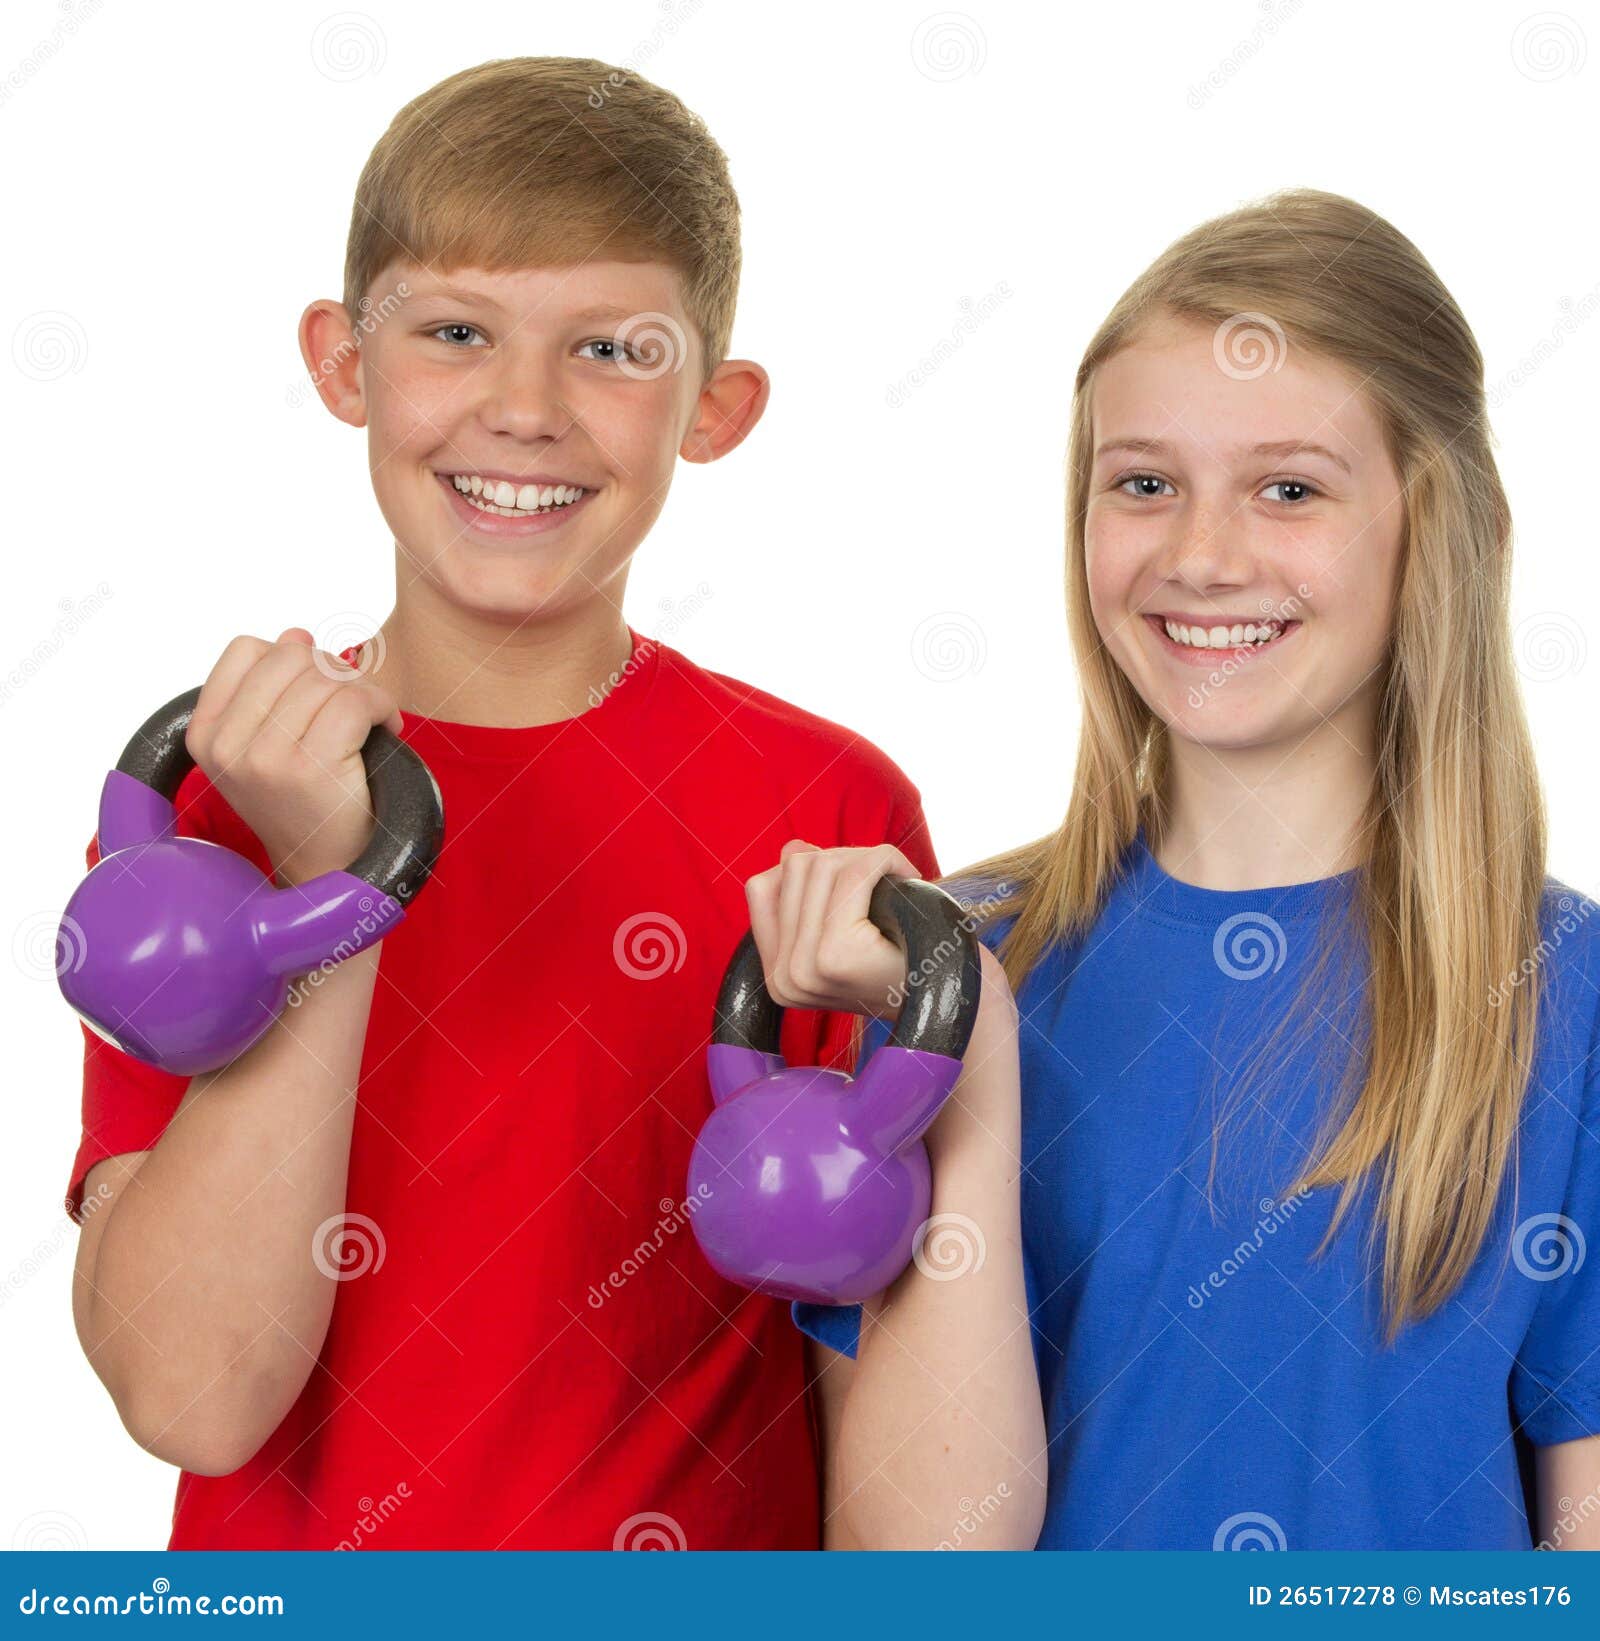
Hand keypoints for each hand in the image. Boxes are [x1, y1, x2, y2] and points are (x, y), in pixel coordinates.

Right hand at [185, 629, 402, 887]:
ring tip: (370, 722)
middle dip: (333, 672)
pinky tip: (387, 728)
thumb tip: (296, 632)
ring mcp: (265, 758)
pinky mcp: (310, 768)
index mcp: (205, 734)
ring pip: (326, 676)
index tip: (316, 691)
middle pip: (291, 655)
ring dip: (363, 691)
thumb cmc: (305, 799)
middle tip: (354, 707)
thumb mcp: (267, 742)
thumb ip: (274, 686)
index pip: (246, 649)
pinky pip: (354, 700)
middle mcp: (227, 746)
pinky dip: (382, 705)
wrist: (327, 868)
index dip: (293, 658)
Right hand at [745, 841, 917, 1019]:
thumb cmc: (905, 960)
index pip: (762, 888)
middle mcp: (782, 978)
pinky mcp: (835, 956)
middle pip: (794, 868)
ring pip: (821, 864)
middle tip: (883, 876)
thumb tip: (795, 846)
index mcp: (777, 976)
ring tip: (894, 879)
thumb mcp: (842, 933)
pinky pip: (854, 873)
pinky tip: (909, 875)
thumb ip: (809, 894)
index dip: (806, 868)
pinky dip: (884, 858)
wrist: (952, 1002)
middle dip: (842, 856)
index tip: (851, 881)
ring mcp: (803, 970)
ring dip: (865, 857)